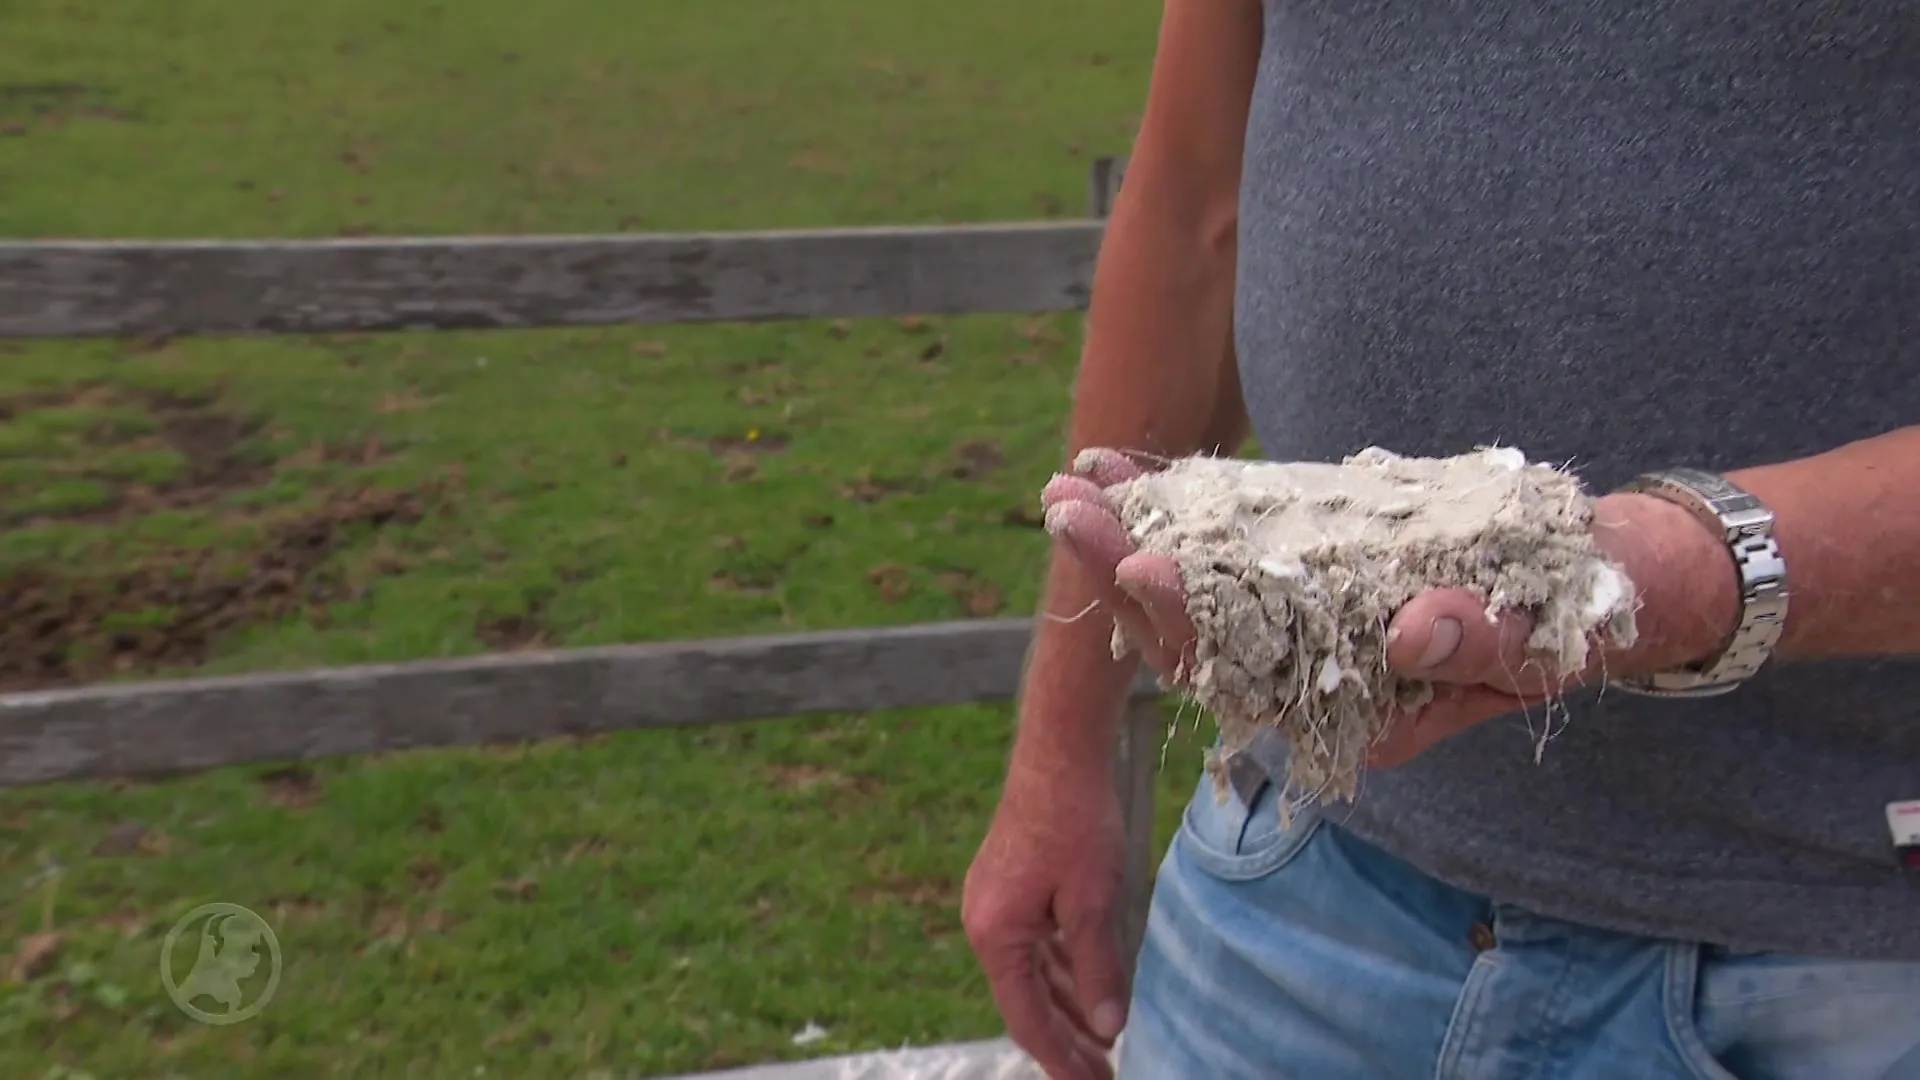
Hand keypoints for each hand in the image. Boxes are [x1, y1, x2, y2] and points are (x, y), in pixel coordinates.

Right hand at [963, 759, 1129, 1079]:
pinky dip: (1063, 972)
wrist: (1059, 753)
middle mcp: (985, 924)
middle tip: (1104, 1076)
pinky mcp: (1012, 886)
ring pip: (1033, 974)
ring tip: (1102, 1045)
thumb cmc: (1075, 823)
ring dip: (1067, 1008)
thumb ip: (1098, 969)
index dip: (1060, 1059)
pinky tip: (1089, 991)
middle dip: (1067, 1041)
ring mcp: (996, 904)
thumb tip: (1107, 1028)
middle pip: (1027, 1001)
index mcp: (995, 935)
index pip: (1027, 1018)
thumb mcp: (1094, 903)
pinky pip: (1036, 946)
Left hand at [1042, 453, 1736, 766]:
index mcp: (1345, 711)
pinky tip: (1128, 462)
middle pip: (1191, 635)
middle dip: (1124, 572)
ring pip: (1195, 588)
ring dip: (1132, 533)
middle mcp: (1306, 672)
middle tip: (1066, 505)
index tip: (1143, 563)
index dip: (1187, 625)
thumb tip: (1415, 630)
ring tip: (1077, 475)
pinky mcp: (1309, 562)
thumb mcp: (1540, 638)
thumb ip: (1478, 644)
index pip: (1241, 677)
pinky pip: (1227, 540)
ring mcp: (1300, 616)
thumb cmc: (1577, 617)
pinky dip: (1176, 503)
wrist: (1606, 576)